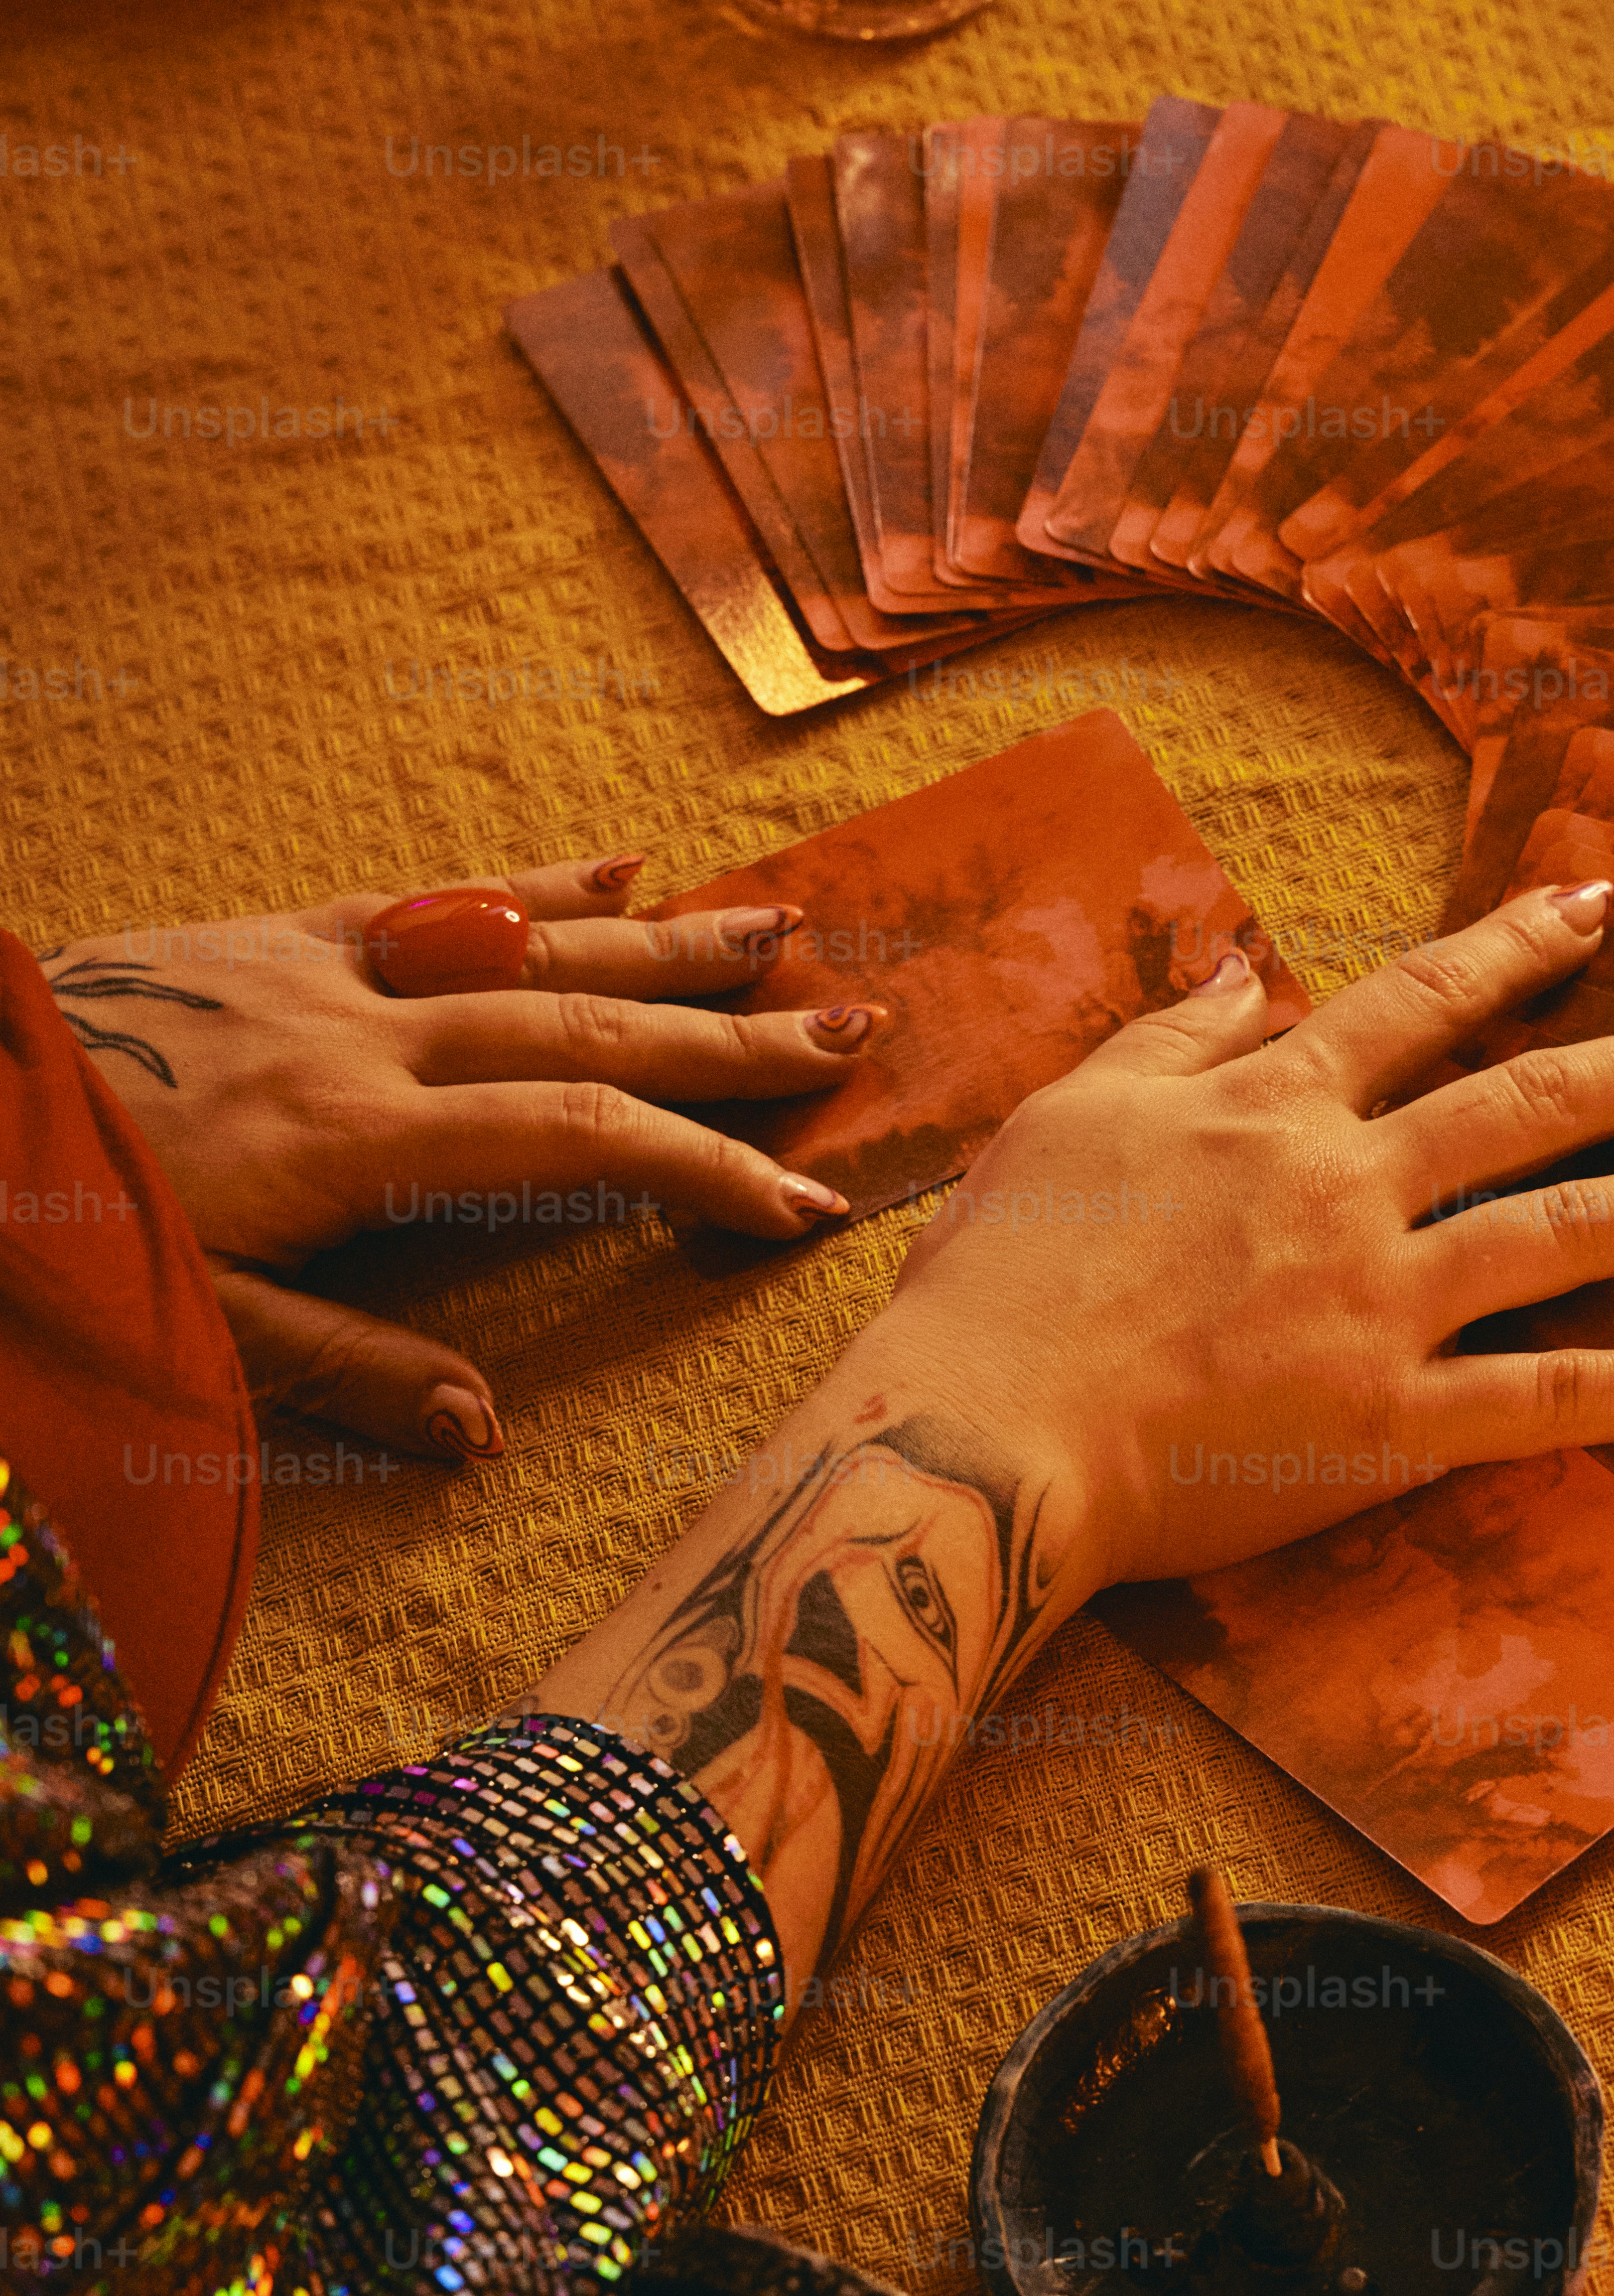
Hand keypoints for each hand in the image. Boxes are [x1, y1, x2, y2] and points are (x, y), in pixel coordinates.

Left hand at [38, 850, 883, 1460]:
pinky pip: (431, 898)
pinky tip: (617, 867)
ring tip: (783, 930)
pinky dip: (532, 887)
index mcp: (354, 1138)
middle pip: (584, 1023)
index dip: (700, 1171)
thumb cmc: (62, 1226)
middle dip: (729, 1034)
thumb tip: (487, 1428)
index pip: (576, 1139)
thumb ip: (347, 1368)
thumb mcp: (195, 1326)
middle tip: (853, 1032)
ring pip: (528, 946)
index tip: (800, 1206)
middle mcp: (361, 1034)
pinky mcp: (272, 937)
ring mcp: (320, 971)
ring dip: (666, 938)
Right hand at [870, 880, 1613, 1590]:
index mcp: (1268, 1109)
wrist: (979, 1430)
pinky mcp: (1392, 1422)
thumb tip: (1241, 971)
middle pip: (1530, 1103)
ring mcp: (1380, 1305)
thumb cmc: (998, 1280)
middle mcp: (1347, 1188)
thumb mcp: (1066, 1117)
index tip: (1600, 906)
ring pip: (1568, 1231)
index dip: (1516, 949)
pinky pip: (1555, 1397)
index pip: (1418, 1006)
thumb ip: (1169, 1041)